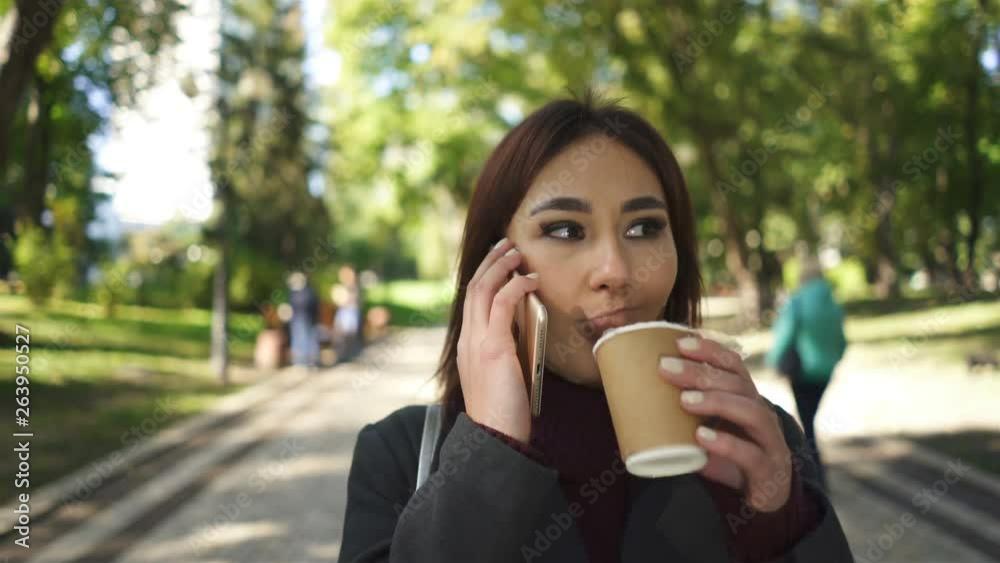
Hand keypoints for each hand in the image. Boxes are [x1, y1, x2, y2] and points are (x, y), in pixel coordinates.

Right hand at [456, 237, 538, 442]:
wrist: (494, 439)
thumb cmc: (504, 416)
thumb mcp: (503, 378)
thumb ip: (507, 355)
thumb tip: (525, 336)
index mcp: (467, 348)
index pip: (471, 303)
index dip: (483, 278)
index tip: (499, 263)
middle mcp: (467, 341)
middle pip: (473, 288)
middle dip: (489, 262)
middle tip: (507, 245)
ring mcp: (477, 343)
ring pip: (482, 289)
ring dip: (500, 266)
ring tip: (516, 252)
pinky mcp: (493, 347)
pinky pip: (503, 304)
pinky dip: (516, 285)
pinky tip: (530, 279)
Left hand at [659, 335, 792, 511]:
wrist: (765, 499)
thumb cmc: (730, 457)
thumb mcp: (709, 429)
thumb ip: (685, 414)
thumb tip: (635, 396)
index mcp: (747, 399)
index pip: (734, 365)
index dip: (710, 350)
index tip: (680, 343)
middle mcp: (762, 414)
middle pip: (737, 384)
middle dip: (701, 372)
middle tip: (666, 368)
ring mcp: (770, 442)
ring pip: (750, 412)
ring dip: (716, 401)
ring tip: (684, 400)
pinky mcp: (768, 471)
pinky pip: (751, 454)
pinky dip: (726, 443)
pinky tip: (701, 437)